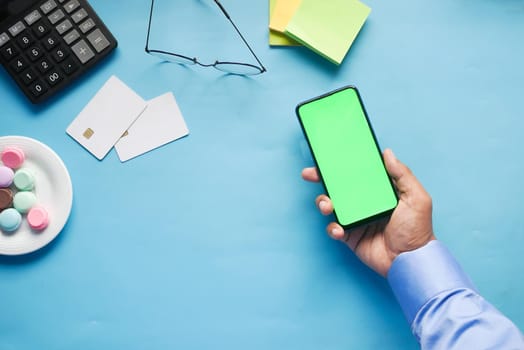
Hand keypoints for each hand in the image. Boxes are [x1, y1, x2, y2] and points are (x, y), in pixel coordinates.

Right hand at [301, 149, 435, 276]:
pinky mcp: (350, 235)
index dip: (344, 164)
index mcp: (380, 191)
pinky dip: (332, 228)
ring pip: (332, 205)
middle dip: (322, 179)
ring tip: (327, 206)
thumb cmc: (417, 230)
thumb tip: (387, 153)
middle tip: (310, 174)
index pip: (359, 173)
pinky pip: (334, 228)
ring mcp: (356, 219)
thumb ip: (403, 174)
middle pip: (339, 186)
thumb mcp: (416, 198)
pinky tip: (339, 230)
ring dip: (324, 202)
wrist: (409, 262)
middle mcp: (365, 202)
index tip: (331, 156)